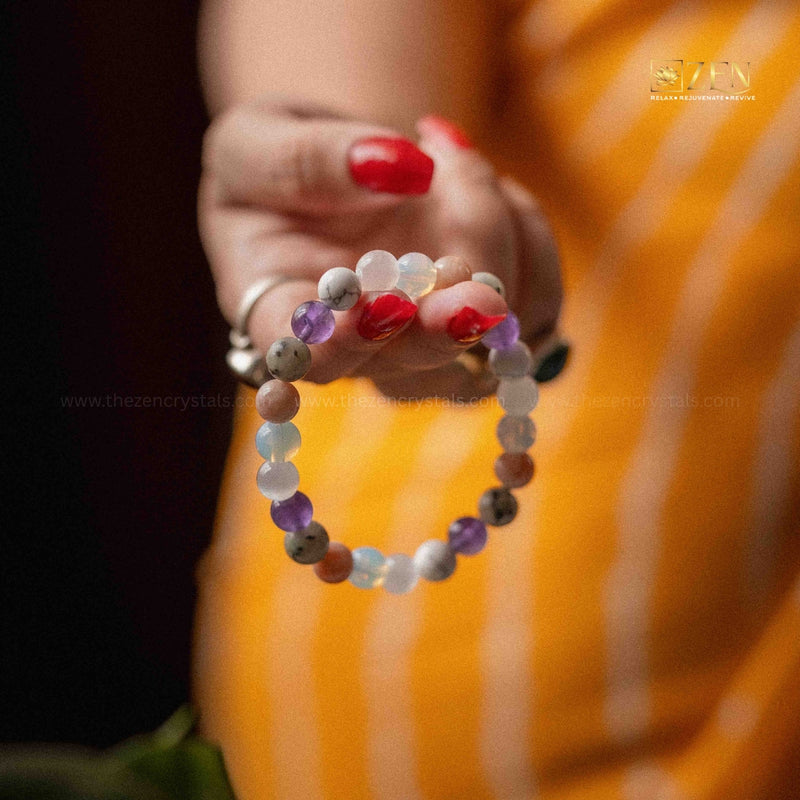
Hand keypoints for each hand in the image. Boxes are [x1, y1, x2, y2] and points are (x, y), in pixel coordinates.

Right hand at [199, 98, 561, 398]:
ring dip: (495, 241)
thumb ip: (301, 160)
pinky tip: (494, 192)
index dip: (342, 343)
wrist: (339, 172)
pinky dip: (531, 239)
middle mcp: (359, 351)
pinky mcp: (482, 332)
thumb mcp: (252, 140)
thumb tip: (400, 167)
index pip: (306, 356)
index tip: (379, 303)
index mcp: (284, 318)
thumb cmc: (279, 163)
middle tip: (475, 282)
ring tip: (452, 159)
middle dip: (449, 323)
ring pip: (486, 342)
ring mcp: (425, 347)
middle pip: (412, 360)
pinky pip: (536, 308)